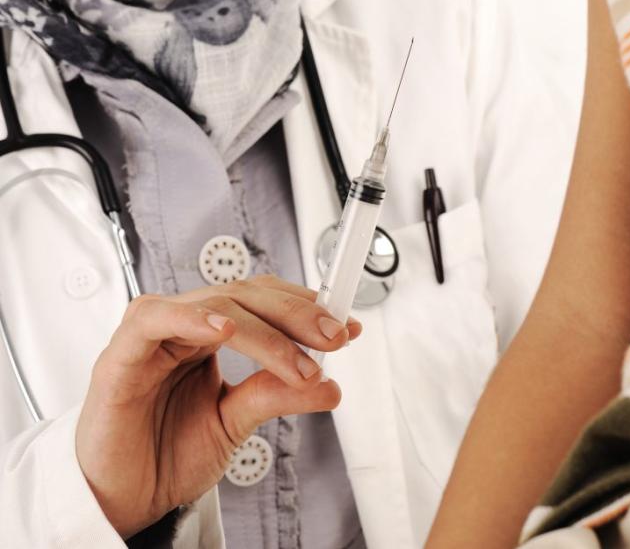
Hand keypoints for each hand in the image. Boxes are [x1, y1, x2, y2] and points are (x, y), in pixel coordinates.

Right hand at [74, 275, 360, 537]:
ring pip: (214, 305)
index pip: (263, 301)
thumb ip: (275, 395)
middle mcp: (183, 327)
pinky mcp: (119, 359)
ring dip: (265, 329)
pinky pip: (152, 321)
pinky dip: (191, 319)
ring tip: (300, 361)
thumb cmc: (166, 452)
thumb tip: (330, 386)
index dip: (306, 308)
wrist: (122, 497)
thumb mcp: (235, 422)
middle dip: (297, 314)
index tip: (347, 326)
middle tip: (334, 337)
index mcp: (209, 334)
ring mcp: (151, 338)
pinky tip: (227, 330)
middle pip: (245, 295)